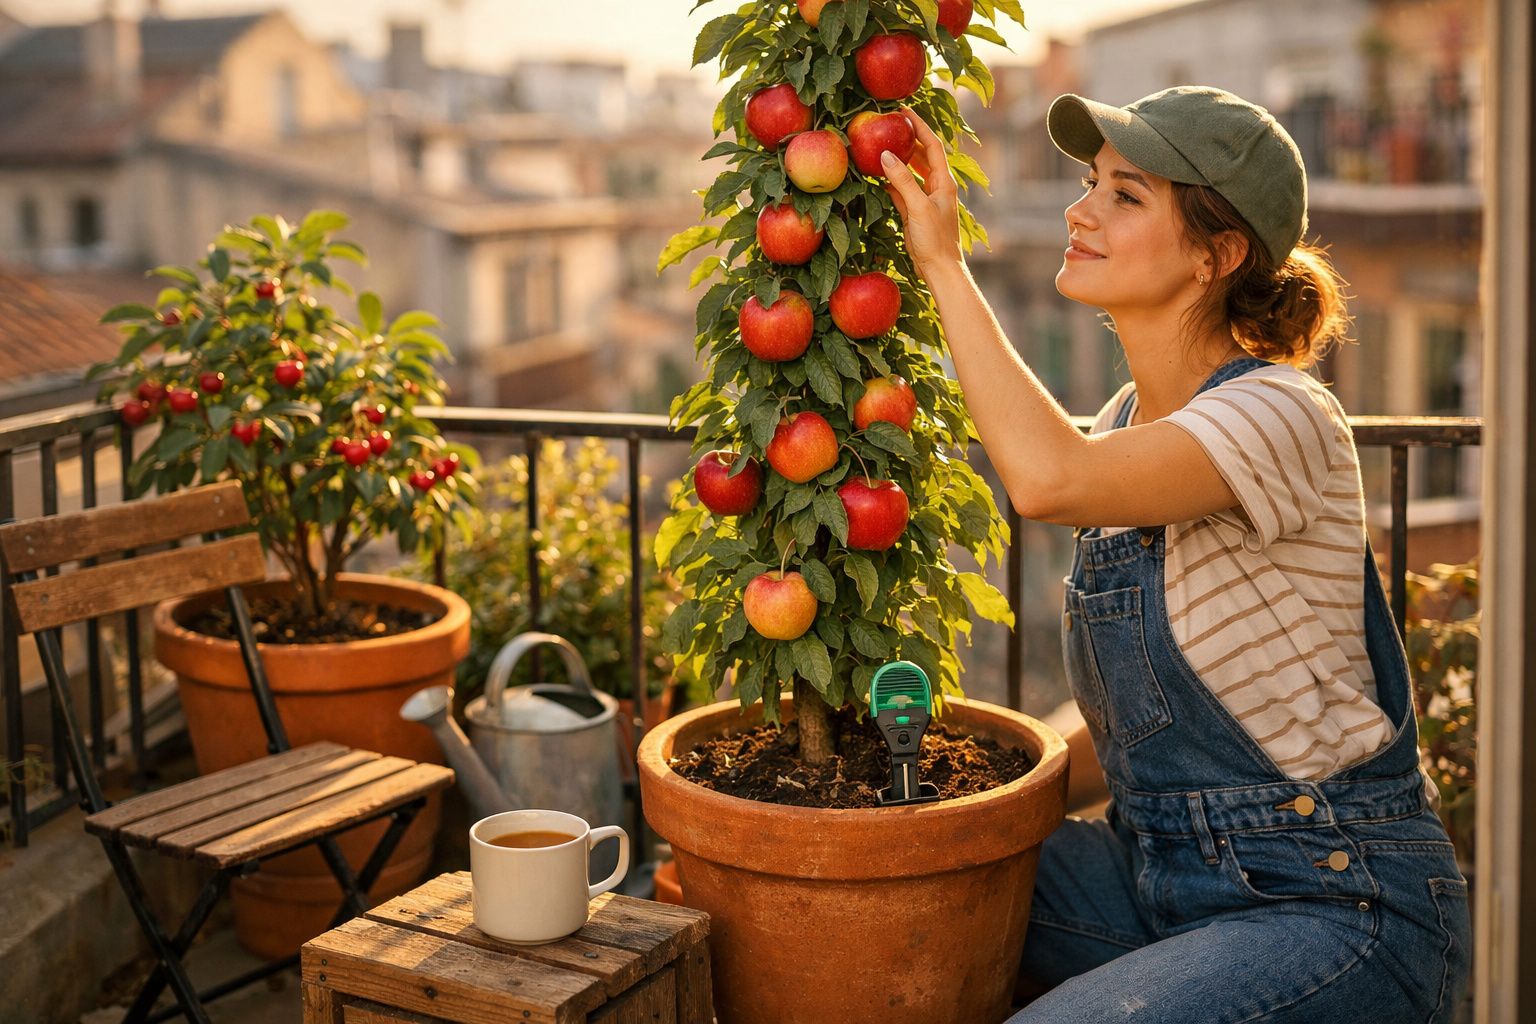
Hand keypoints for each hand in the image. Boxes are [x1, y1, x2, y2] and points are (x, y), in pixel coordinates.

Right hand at [881, 106, 964, 279]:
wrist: (939, 269)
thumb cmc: (935, 239)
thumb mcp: (918, 207)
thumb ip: (903, 181)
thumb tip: (886, 155)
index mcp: (944, 181)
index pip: (932, 145)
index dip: (920, 126)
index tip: (905, 112)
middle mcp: (937, 187)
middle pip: (922, 155)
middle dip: (908, 140)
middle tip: (891, 126)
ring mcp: (925, 199)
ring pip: (911, 172)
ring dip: (899, 160)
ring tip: (882, 145)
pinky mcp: (914, 212)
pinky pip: (902, 190)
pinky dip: (892, 181)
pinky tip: (879, 175)